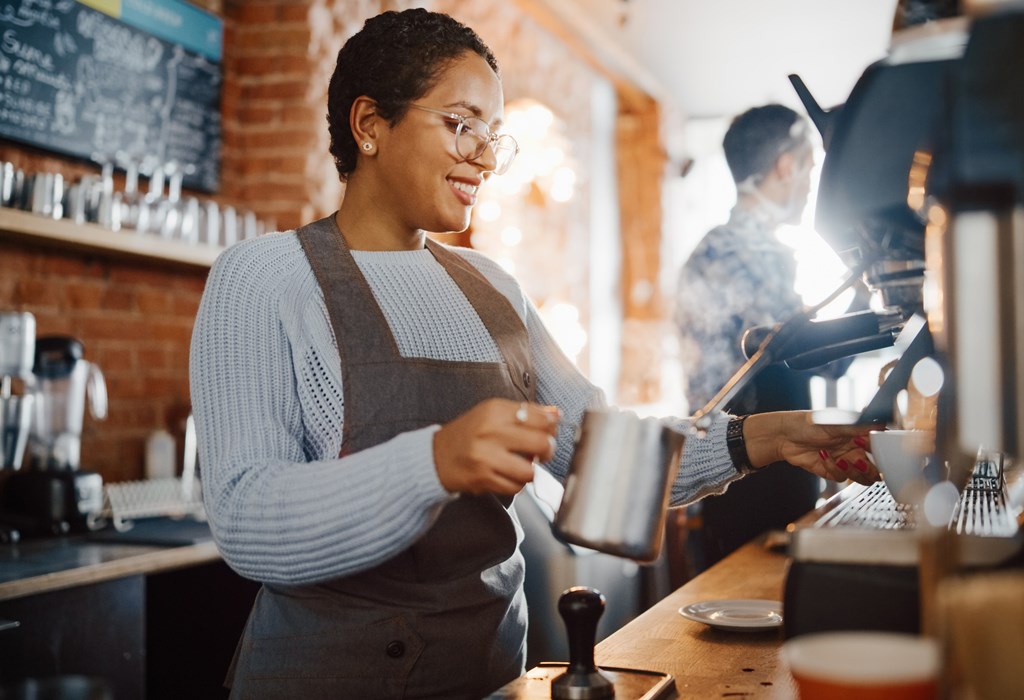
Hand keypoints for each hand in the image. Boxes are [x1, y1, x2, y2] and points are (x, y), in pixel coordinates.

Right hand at [433, 398, 560, 495]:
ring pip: (530, 470)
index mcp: (495, 411)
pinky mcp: (483, 478)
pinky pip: (516, 486)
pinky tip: (508, 474)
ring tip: (522, 464)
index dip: (551, 427)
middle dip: (547, 450)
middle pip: (540, 443)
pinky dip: (517, 483)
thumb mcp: (493, 414)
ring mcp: (486, 456)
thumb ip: (526, 412)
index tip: (548, 431)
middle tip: (541, 451)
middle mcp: (490, 432)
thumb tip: (556, 414)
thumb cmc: (469, 434)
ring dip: (530, 470)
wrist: (436, 457)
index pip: (540, 418)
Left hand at [743, 411, 880, 484]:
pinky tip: (822, 456)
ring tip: (843, 460)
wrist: (783, 436)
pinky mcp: (831, 471)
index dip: (881, 451)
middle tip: (859, 460)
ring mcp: (843, 461)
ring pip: (861, 477)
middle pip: (875, 468)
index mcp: (859, 435)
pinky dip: (833, 469)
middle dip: (871, 468)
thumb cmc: (809, 423)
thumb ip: (860, 427)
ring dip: (854, 471)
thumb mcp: (836, 423)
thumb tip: (882, 423)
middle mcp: (854, 449)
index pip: (880, 447)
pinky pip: (840, 477)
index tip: (870, 446)